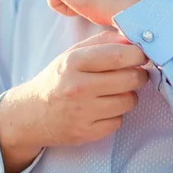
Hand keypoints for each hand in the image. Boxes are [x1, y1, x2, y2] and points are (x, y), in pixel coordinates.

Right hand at [0, 31, 148, 172]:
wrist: (32, 114)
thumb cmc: (59, 79)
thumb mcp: (74, 53)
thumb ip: (104, 42)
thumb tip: (133, 40)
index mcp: (74, 62)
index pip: (119, 56)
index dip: (138, 54)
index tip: (140, 55)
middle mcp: (77, 87)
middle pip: (130, 79)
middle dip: (139, 75)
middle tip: (135, 74)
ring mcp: (82, 112)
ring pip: (129, 101)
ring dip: (129, 96)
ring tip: (116, 92)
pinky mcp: (86, 132)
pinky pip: (119, 121)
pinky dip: (116, 115)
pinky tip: (104, 109)